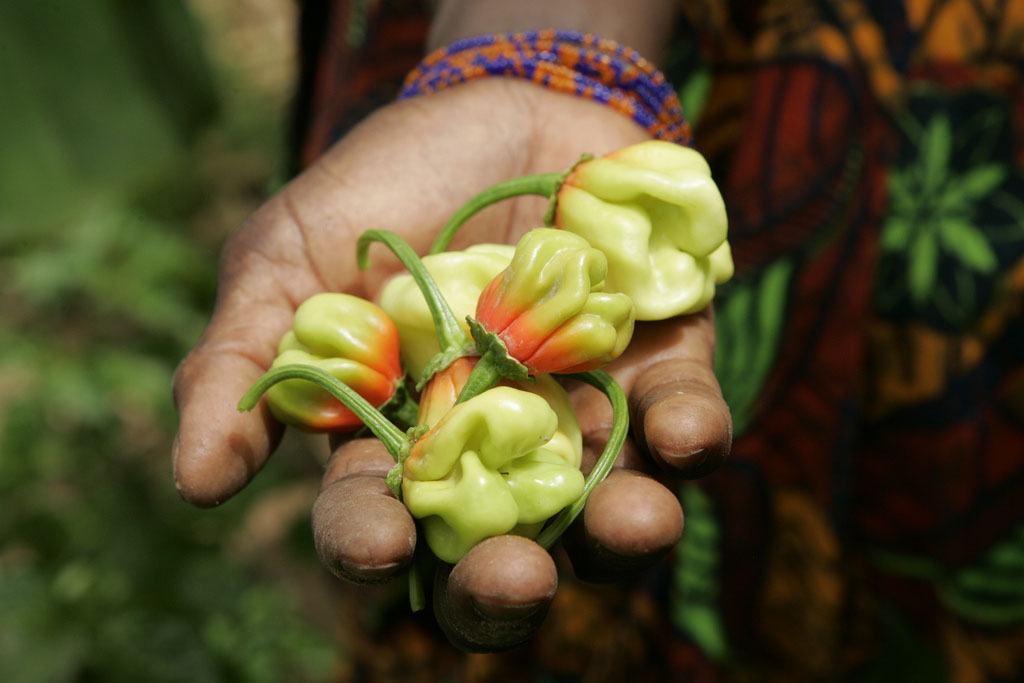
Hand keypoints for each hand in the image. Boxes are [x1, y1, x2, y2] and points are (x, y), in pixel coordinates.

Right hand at [172, 78, 730, 650]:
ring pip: (608, 512)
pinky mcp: (662, 367)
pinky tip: (680, 436)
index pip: (377, 520)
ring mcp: (584, 417)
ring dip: (622, 532)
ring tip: (632, 521)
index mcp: (398, 441)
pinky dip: (688, 435)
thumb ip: (243, 365)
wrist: (497, 107)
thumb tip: (195, 482)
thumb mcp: (284, 260)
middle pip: (498, 554)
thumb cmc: (382, 187)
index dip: (369, 544)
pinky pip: (683, 422)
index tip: (373, 546)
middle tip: (512, 580)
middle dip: (504, 584)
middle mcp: (495, 453)